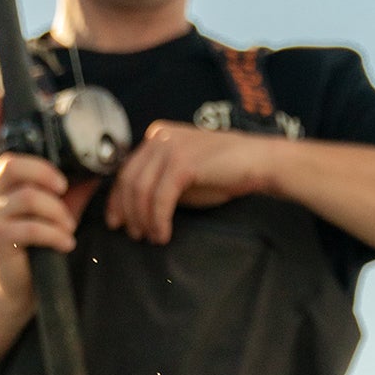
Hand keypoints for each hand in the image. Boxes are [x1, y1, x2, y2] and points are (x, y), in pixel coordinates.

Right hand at [0, 91, 97, 305]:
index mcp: (4, 186)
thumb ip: (73, 188)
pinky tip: (64, 243)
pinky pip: (32, 227)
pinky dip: (56, 235)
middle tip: (62, 188)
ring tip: (66, 229)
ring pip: (28, 197)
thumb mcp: (60, 212)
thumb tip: (103, 166)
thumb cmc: (39, 248)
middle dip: (43, 172)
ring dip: (57, 213)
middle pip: (13, 164)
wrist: (19, 292)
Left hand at [105, 120, 275, 243]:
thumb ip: (159, 182)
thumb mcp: (183, 174)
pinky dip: (158, 220)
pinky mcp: (184, 163)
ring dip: (143, 219)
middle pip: (128, 180)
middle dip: (127, 212)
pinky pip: (160, 198)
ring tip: (151, 238)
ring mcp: (171, 147)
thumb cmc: (224, 172)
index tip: (116, 222)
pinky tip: (163, 234)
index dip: (117, 199)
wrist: (258, 162)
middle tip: (133, 235)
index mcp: (157, 136)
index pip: (126, 169)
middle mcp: (159, 137)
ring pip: (141, 190)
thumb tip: (134, 208)